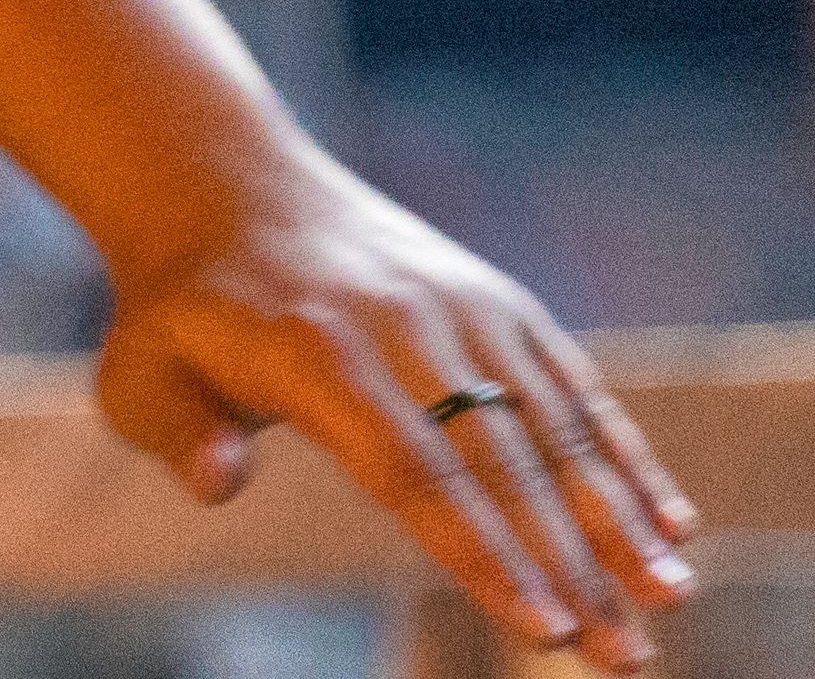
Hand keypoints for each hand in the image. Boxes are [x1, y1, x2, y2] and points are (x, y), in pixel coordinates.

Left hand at [95, 166, 700, 666]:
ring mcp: (461, 305)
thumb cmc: (179, 309)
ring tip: (676, 599)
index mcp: (318, 352)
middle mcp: (406, 324)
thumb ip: (179, 433)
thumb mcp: (138, 371)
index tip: (541, 627)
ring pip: (556, 423)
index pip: (415, 470)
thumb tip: (218, 485)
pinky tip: (674, 523)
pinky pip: (571, 384)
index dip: (483, 551)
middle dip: (575, 562)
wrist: (222, 183)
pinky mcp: (496, 300)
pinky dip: (624, 452)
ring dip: (622, 515)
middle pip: (503, 460)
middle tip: (627, 656)